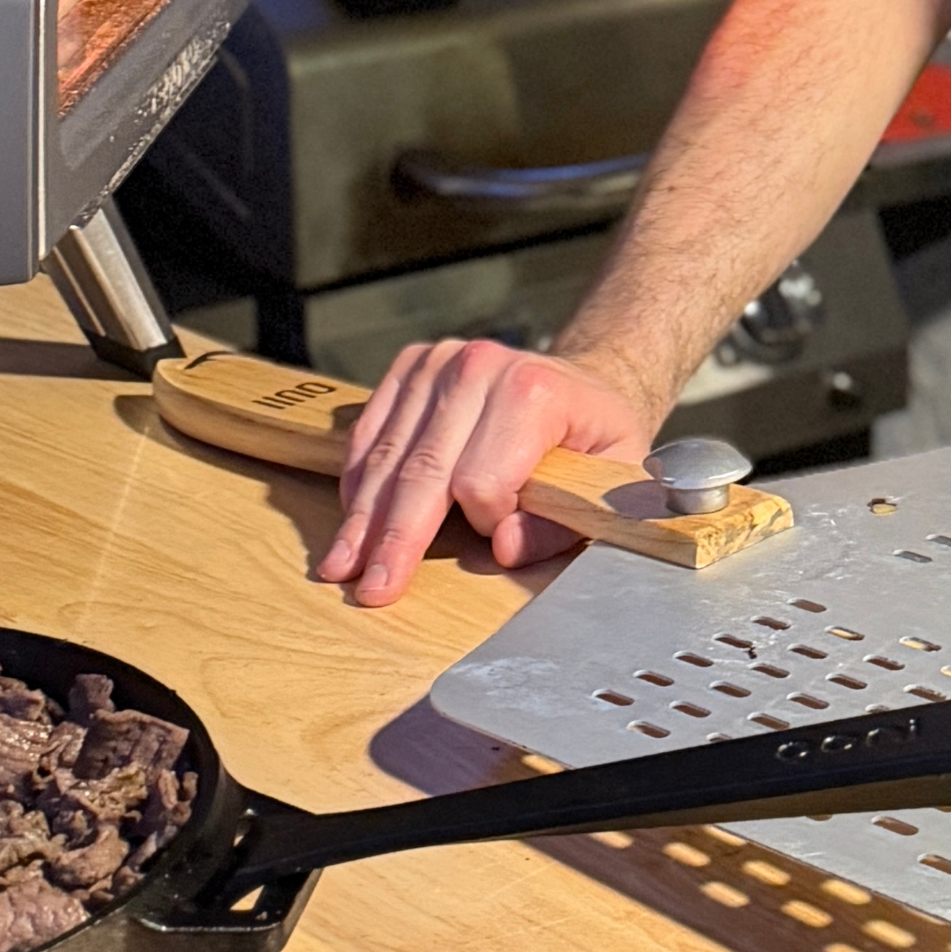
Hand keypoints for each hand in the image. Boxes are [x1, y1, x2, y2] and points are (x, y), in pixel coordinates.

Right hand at [317, 339, 658, 607]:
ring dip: (364, 517)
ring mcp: (439, 362)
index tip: (501, 532)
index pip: (480, 480)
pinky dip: (358, 479)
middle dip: (395, 539)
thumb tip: (503, 547)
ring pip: (388, 455)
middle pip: (423, 471)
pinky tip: (353, 518)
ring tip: (342, 565)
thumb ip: (560, 523)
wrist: (582, 381)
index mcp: (534, 392)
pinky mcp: (411, 365)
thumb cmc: (594, 438)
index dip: (486, 521)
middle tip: (372, 589)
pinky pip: (370, 430)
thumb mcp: (608, 482)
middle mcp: (479, 367)